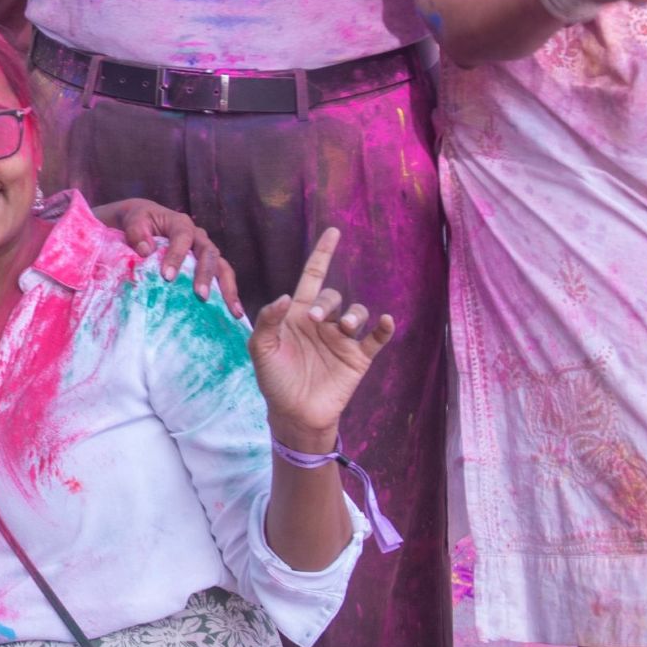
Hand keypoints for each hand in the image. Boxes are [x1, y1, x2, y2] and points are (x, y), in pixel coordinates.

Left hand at [86, 196, 236, 305]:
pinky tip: (234, 313)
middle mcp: (198, 236)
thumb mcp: (133, 220)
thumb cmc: (139, 221)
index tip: (167, 277)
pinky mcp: (208, 265)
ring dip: (228, 288)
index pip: (182, 238)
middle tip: (201, 296)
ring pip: (222, 266)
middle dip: (206, 275)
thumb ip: (137, 232)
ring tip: (234, 311)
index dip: (176, 256)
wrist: (146, 221)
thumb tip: (146, 251)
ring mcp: (205, 250)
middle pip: (209, 253)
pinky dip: (228, 294)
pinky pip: (222, 277)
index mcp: (180, 224)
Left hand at [246, 226, 393, 441]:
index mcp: (298, 314)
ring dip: (353, 314)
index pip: (313, 276)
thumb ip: (268, 321)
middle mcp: (322, 323)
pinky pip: (376, 339)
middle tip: (315, 319)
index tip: (333, 232)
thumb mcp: (261, 349)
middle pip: (333, 296)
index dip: (323, 254)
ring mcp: (342, 340)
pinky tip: (386, 322)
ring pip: (356, 313)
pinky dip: (384, 329)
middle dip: (327, 302)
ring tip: (344, 327)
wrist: (293, 414)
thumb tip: (285, 296)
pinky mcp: (358, 359)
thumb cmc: (274, 379)